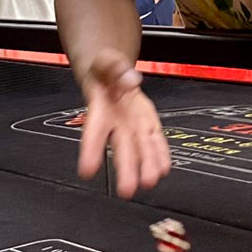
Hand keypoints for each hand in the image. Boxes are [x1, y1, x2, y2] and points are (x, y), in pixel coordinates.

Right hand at [76, 49, 169, 197]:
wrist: (110, 74)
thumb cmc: (103, 71)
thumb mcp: (106, 62)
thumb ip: (117, 69)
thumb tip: (131, 79)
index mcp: (99, 107)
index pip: (93, 131)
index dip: (91, 150)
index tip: (87, 169)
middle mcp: (116, 122)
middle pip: (120, 147)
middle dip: (125, 168)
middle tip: (126, 189)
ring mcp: (132, 125)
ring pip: (139, 148)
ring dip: (146, 165)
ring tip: (150, 181)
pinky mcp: (146, 124)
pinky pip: (154, 140)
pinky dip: (160, 154)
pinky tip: (164, 168)